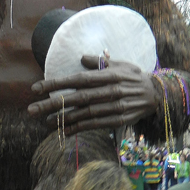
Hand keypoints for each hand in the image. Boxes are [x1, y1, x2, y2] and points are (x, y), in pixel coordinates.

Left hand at [27, 55, 159, 135]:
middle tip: (32, 110)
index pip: (77, 79)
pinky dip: (79, 128)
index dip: (56, 84)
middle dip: (52, 104)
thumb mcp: (119, 63)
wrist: (158, 94)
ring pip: (84, 113)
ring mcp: (114, 107)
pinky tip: (64, 131)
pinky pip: (95, 124)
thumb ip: (99, 62)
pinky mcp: (119, 120)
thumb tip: (82, 59)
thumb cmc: (133, 76)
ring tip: (45, 121)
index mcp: (107, 75)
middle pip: (77, 98)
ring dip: (63, 118)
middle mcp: (110, 91)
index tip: (36, 89)